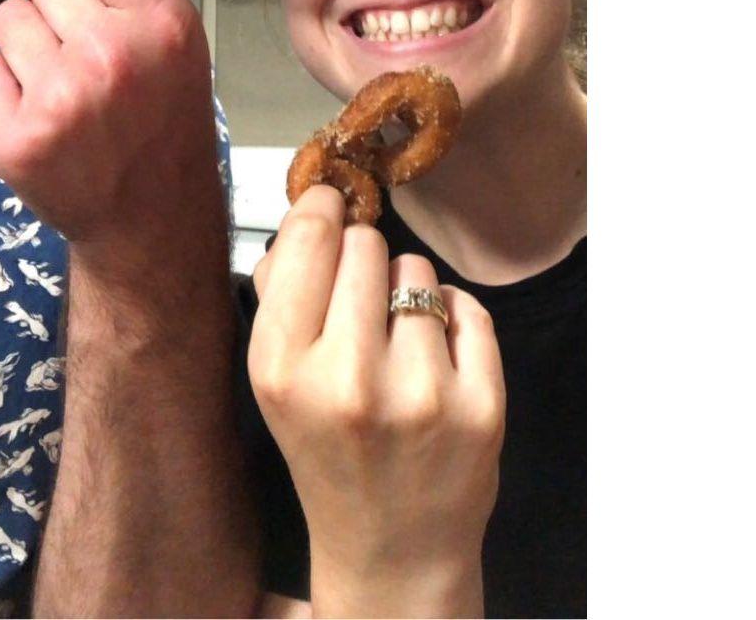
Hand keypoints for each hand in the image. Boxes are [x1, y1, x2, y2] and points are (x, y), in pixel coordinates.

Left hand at [0, 0, 223, 273]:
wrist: (152, 213)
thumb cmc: (163, 112)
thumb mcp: (171, 29)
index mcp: (159, 20)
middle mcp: (112, 54)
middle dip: (52, 2)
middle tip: (84, 49)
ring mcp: (62, 99)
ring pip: (5, 19)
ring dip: (24, 44)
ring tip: (63, 82)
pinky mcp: (18, 139)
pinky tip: (35, 109)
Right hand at [248, 186, 505, 617]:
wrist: (392, 549)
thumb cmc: (326, 449)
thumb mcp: (273, 378)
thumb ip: (279, 289)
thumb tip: (311, 208)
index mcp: (282, 369)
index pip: (309, 239)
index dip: (322, 209)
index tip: (329, 206)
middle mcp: (349, 381)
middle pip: (367, 245)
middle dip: (362, 258)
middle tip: (359, 299)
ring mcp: (422, 395)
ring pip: (418, 271)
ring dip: (406, 291)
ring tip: (396, 342)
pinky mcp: (482, 407)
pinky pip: (467, 306)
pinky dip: (452, 319)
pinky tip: (435, 358)